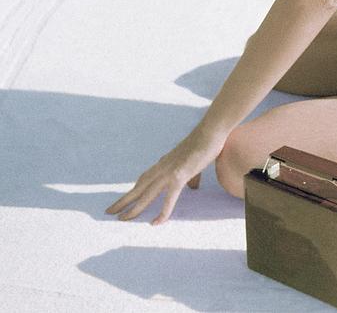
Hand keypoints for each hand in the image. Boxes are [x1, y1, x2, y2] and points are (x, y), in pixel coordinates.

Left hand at [105, 128, 226, 225]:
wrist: (210, 131)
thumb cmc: (205, 143)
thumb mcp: (194, 162)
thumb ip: (191, 176)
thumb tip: (192, 187)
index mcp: (164, 163)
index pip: (143, 179)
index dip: (132, 191)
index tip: (123, 201)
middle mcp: (162, 167)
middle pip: (138, 187)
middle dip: (123, 200)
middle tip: (109, 212)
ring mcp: (169, 172)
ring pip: (147, 194)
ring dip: (134, 208)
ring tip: (122, 219)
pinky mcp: (179, 176)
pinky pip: (169, 198)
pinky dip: (162, 212)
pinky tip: (156, 223)